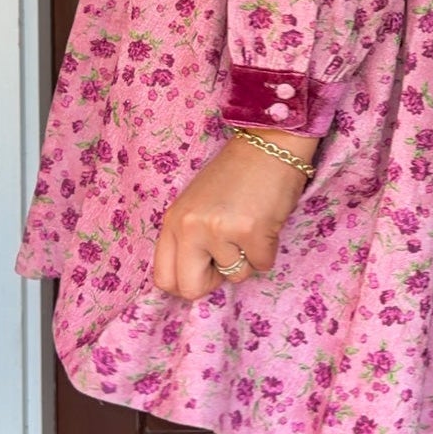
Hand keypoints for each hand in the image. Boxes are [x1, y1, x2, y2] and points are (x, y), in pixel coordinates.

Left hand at [153, 128, 319, 299]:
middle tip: (229, 256)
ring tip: (250, 224)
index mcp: (172, 220)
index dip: (186, 282)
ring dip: (247, 257)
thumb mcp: (196, 205)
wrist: (268, 145)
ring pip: (235, 275)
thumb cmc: (234, 175)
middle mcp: (190, 227)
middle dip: (214, 281)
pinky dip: (268, 249)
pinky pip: (262, 264)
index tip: (204, 271)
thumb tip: (194, 277)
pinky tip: (266, 222)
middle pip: (190, 288)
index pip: (164, 277)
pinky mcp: (252, 232)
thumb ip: (187, 239)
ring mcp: (220, 230)